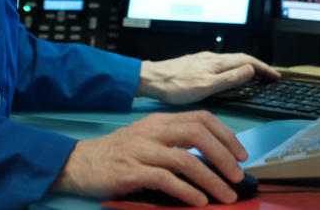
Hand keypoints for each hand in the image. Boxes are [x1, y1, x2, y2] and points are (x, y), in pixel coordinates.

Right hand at [51, 110, 246, 205]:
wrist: (79, 164)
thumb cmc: (115, 155)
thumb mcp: (145, 140)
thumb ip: (172, 143)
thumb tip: (211, 160)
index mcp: (158, 122)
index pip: (200, 118)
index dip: (225, 135)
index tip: (241, 154)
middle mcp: (151, 132)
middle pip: (197, 134)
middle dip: (224, 155)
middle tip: (237, 176)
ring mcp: (141, 151)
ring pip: (186, 160)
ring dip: (211, 180)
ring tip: (225, 196)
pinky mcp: (132, 172)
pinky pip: (167, 180)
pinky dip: (187, 192)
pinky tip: (199, 201)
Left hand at [138, 51, 279, 104]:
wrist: (150, 79)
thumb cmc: (176, 86)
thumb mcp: (206, 86)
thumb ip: (229, 78)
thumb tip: (250, 69)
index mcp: (216, 62)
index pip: (246, 60)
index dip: (263, 68)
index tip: (276, 76)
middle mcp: (211, 57)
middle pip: (240, 58)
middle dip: (258, 66)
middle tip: (270, 76)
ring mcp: (202, 60)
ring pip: (230, 61)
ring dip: (246, 67)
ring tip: (255, 77)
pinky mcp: (195, 64)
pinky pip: (221, 64)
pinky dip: (233, 69)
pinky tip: (229, 76)